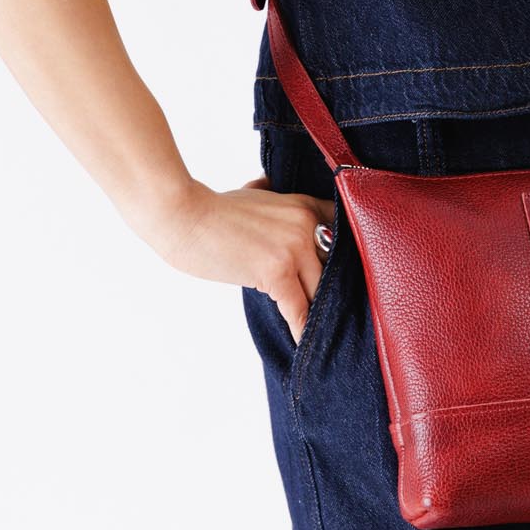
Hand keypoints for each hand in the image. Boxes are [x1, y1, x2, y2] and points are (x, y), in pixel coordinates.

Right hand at [149, 176, 335, 342]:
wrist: (184, 215)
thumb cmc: (212, 209)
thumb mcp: (253, 193)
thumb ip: (270, 194)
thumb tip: (269, 187)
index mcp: (303, 206)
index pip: (342, 233)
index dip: (344, 258)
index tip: (346, 278)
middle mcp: (306, 224)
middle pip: (334, 267)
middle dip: (331, 290)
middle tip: (337, 312)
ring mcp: (294, 247)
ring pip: (320, 290)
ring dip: (318, 311)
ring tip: (323, 331)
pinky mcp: (277, 271)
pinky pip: (298, 308)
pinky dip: (301, 328)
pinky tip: (304, 342)